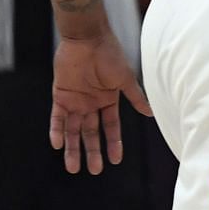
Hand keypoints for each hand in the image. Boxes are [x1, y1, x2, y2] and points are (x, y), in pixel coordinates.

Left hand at [50, 30, 151, 173]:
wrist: (87, 39)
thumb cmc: (110, 55)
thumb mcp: (125, 78)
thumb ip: (135, 97)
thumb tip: (152, 112)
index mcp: (109, 99)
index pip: (111, 126)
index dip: (113, 143)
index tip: (116, 160)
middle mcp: (92, 103)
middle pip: (92, 132)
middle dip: (93, 151)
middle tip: (94, 170)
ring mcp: (75, 101)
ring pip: (73, 130)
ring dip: (72, 148)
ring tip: (73, 168)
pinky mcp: (60, 96)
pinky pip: (56, 118)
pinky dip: (56, 131)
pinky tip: (57, 144)